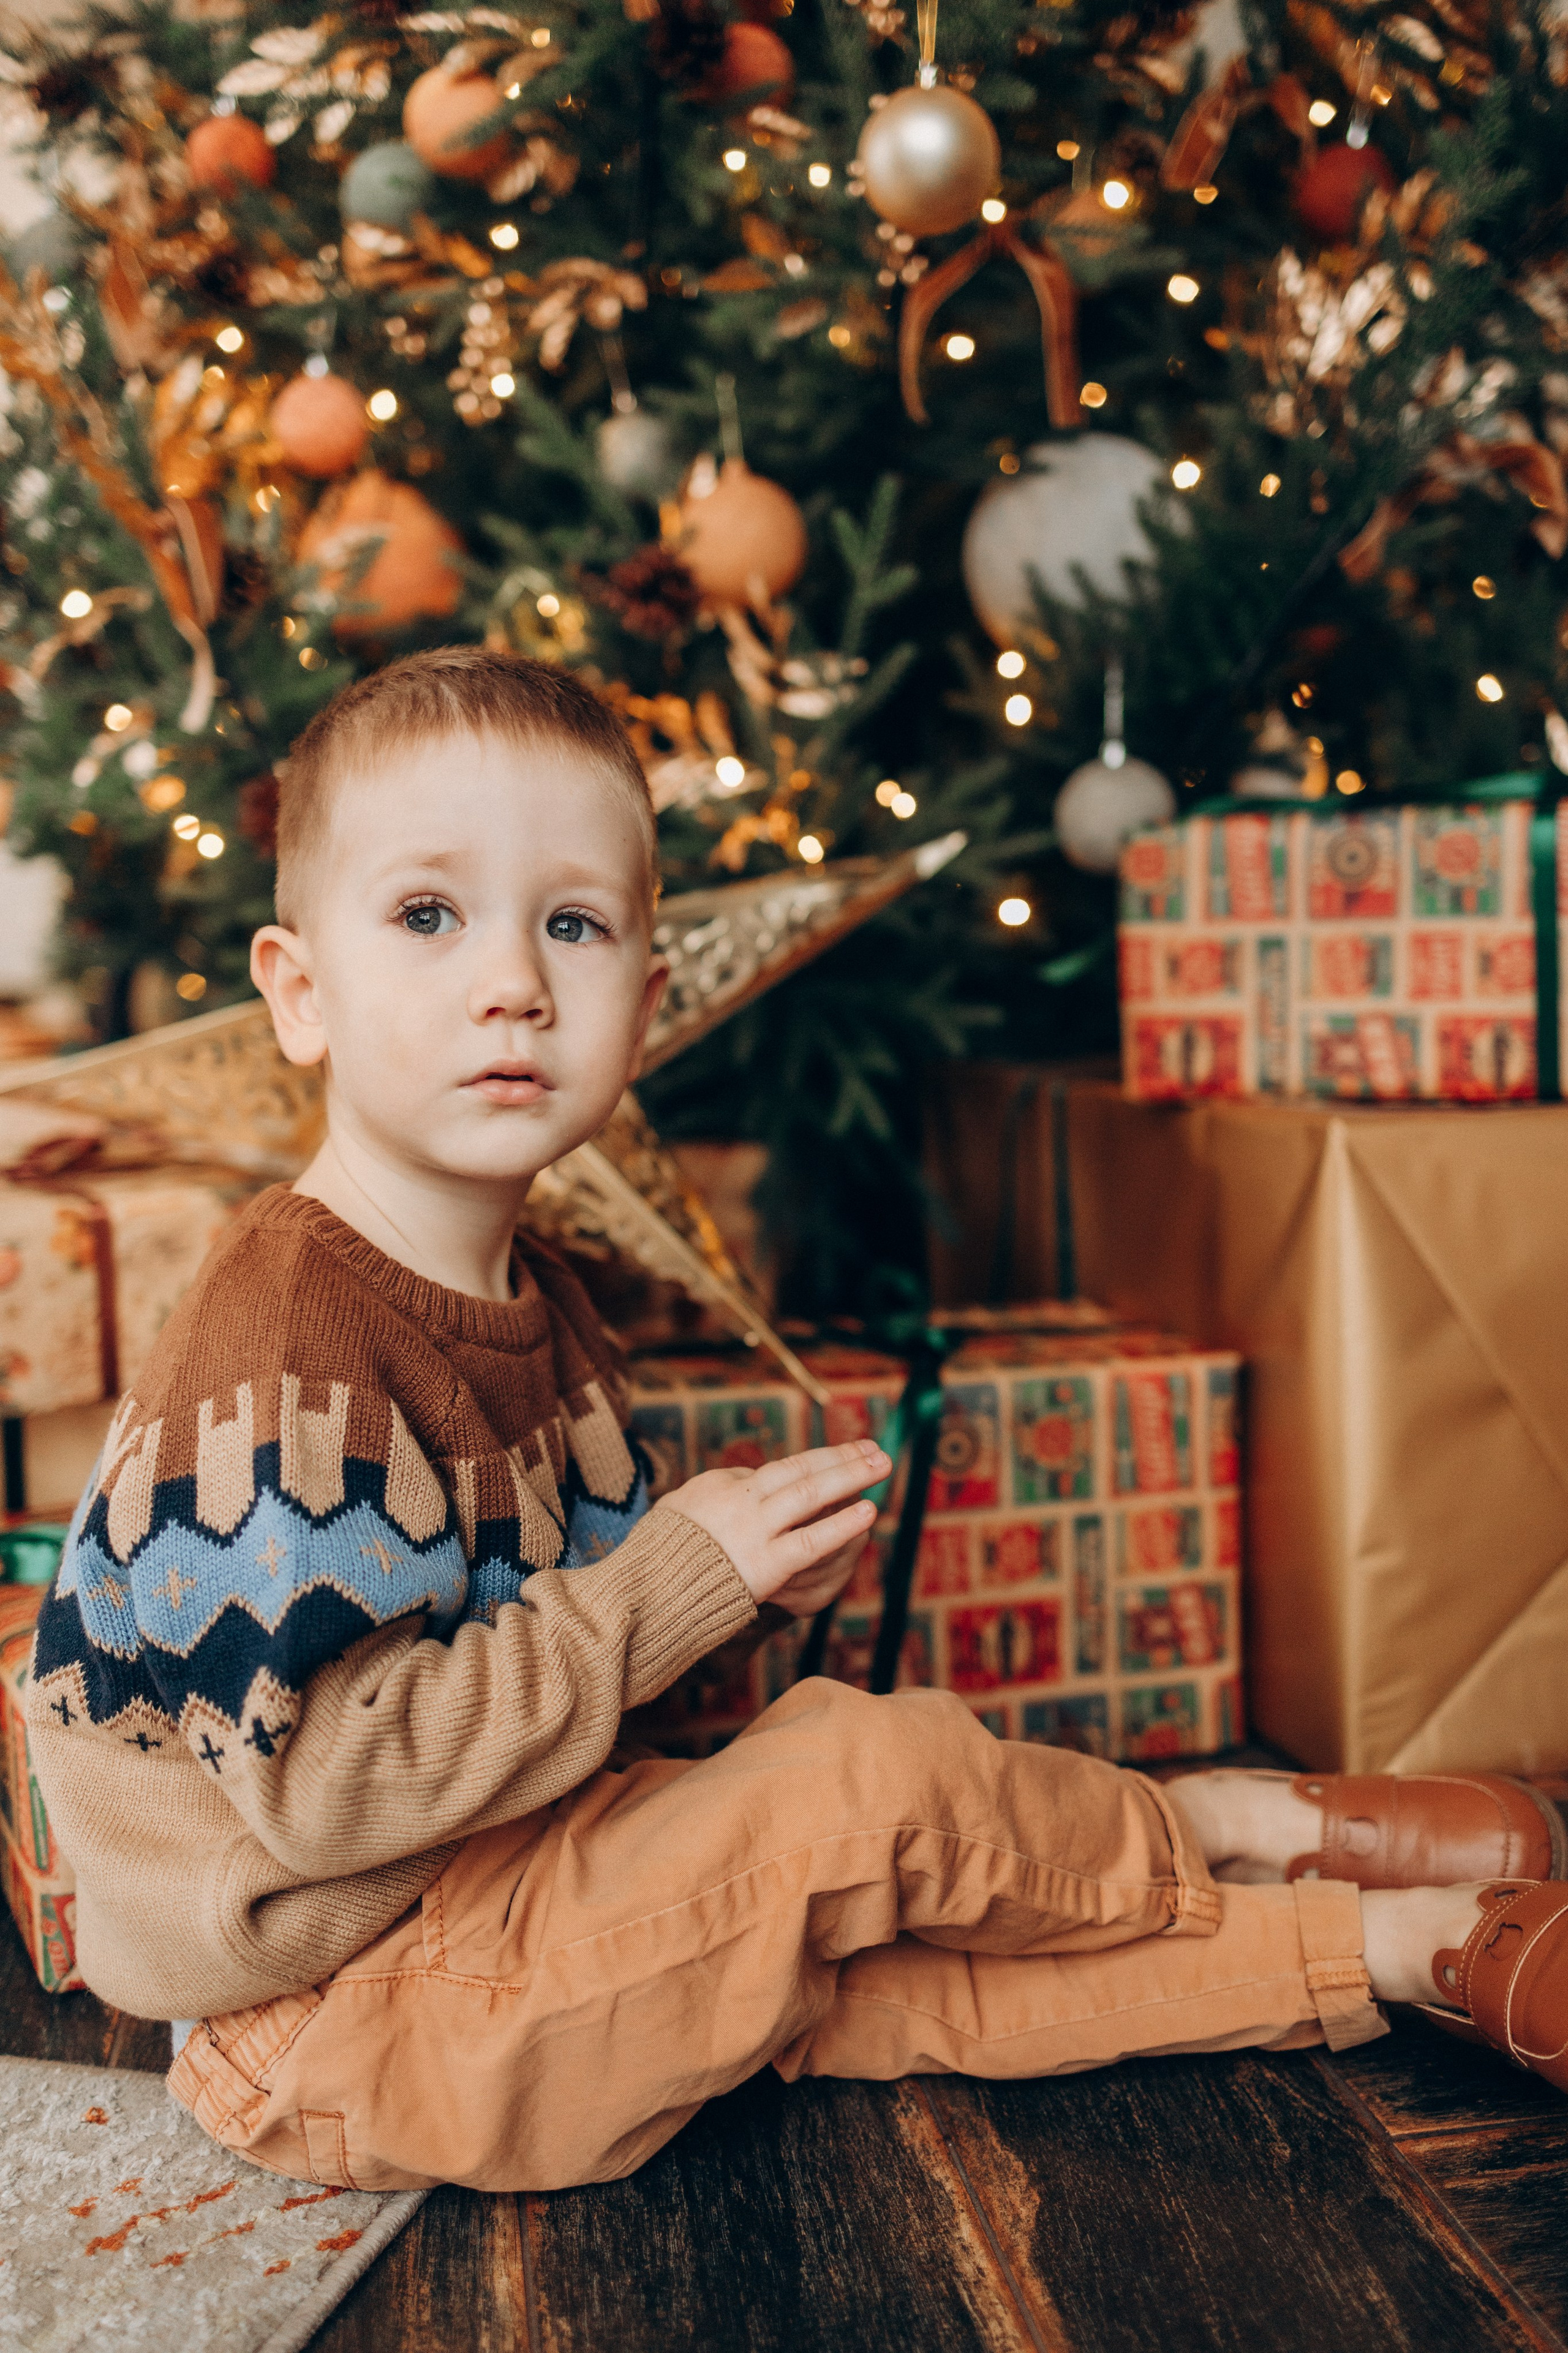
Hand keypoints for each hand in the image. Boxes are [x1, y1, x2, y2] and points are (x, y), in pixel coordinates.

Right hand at [666, 1440, 889, 1614]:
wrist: (647, 1589)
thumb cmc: (667, 1548)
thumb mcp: (690, 1502)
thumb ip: (727, 1487)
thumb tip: (754, 1475)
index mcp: (730, 1487)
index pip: (788, 1466)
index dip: (826, 1456)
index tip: (856, 1448)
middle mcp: (745, 1502)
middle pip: (803, 1472)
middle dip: (845, 1459)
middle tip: (879, 1449)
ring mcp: (755, 1533)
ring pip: (809, 1496)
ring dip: (849, 1479)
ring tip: (881, 1467)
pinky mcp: (764, 1567)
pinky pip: (810, 1542)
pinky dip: (841, 1525)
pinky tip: (867, 1512)